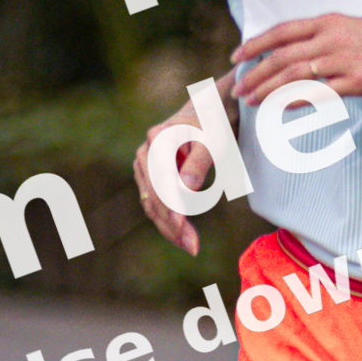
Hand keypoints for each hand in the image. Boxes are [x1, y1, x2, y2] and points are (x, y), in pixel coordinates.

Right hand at [132, 84, 232, 258]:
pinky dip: (169, 221)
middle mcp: (146, 152)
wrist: (211, 113)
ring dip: (169, 228)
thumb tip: (186, 189)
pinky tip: (183, 236)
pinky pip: (156, 204)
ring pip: (152, 204)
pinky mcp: (152, 178)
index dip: (171, 204)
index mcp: (158, 138)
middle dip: (172, 224)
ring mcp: (146, 166)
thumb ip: (198, 162)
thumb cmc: (215, 124)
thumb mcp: (213, 139)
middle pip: (153, 196)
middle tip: (193, 247)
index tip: (182, 225)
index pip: (160, 179)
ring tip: (192, 246)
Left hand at [233, 12, 361, 107]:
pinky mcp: (358, 81)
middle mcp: (333, 37)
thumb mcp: (352, 29)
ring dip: (269, 89)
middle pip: (283, 56)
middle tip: (239, 89)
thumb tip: (292, 50)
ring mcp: (345, 59)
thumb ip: (323, 37)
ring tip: (253, 101)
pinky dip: (296, 100)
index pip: (282, 31)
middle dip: (256, 73)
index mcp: (329, 22)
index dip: (256, 44)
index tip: (237, 57)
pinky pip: (319, 92)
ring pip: (295, 74)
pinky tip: (280, 108)